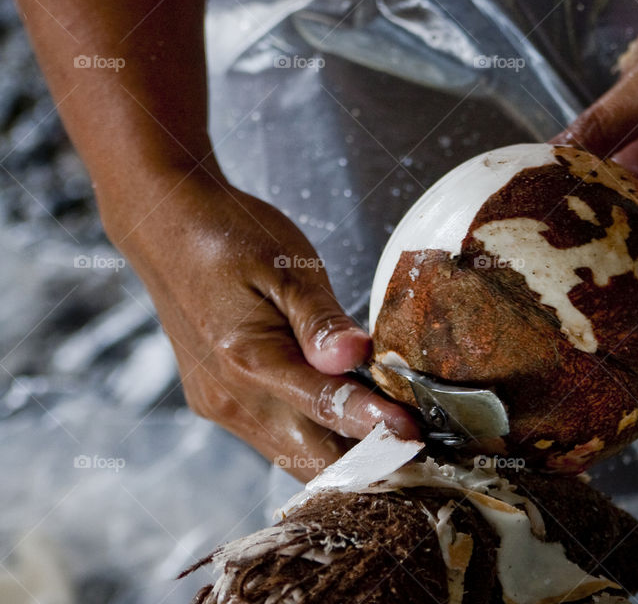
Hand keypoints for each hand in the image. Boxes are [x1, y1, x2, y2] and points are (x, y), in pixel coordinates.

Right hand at [116, 175, 419, 480]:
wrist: (166, 226)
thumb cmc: (232, 236)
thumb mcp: (286, 265)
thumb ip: (321, 319)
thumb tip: (355, 357)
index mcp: (248, 358)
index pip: (325, 408)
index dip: (376, 426)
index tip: (416, 435)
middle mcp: (231, 397)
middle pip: (311, 458)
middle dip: (367, 463)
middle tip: (420, 452)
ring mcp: (221, 406)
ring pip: (294, 457)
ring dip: (344, 458)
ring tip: (397, 444)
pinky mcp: (218, 403)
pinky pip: (276, 439)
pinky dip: (316, 439)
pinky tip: (351, 425)